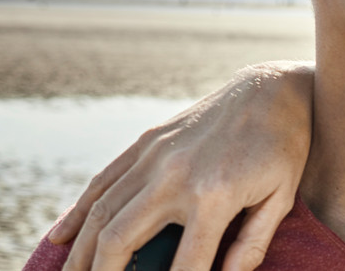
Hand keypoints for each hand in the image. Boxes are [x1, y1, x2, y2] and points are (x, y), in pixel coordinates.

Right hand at [48, 61, 315, 270]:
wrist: (270, 91)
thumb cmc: (282, 149)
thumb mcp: (281, 199)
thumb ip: (251, 245)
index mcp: (215, 196)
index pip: (185, 264)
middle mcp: (175, 176)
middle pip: (121, 238)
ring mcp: (155, 156)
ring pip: (101, 211)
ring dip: (81, 251)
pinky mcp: (146, 142)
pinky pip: (103, 181)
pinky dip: (78, 211)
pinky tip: (62, 236)